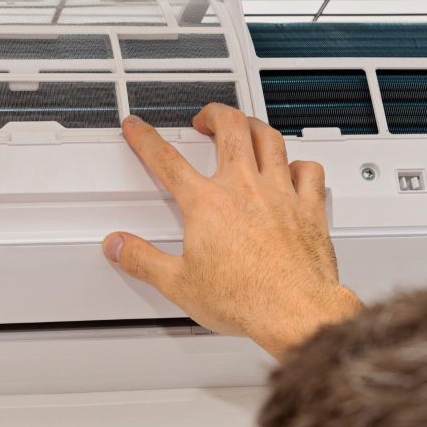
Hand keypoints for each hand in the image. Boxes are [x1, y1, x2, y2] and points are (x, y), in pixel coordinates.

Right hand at [103, 105, 362, 358]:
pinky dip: (299, 164)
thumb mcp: (178, 283)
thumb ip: (142, 259)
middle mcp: (244, 188)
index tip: (138, 128)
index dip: (146, 138)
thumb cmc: (245, 298)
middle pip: (230, 127)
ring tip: (244, 127)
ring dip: (253, 126)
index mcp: (206, 203)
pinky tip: (293, 168)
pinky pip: (309, 170)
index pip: (167, 159)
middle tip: (204, 119)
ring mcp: (280, 193)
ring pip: (269, 138)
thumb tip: (118, 246)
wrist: (295, 312)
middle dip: (213, 114)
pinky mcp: (308, 208)